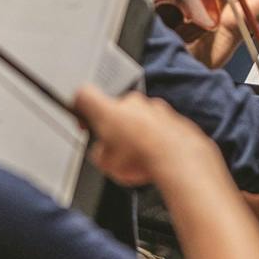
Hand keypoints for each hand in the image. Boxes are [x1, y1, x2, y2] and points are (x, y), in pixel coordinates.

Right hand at [75, 85, 216, 187]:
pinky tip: (156, 153)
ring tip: (140, 155)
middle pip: (115, 110)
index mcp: (108, 111)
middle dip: (114, 127)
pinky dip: (156, 135)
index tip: (82, 117)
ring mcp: (153, 106)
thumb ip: (99, 152)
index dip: (80, 105)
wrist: (179, 158)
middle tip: (116, 148)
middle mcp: (131, 103)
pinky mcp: (171, 115)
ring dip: (136, 131)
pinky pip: (158, 124)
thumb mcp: (104, 164)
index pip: (85, 95)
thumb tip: (103, 151)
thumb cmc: (142, 159)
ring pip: (138, 117)